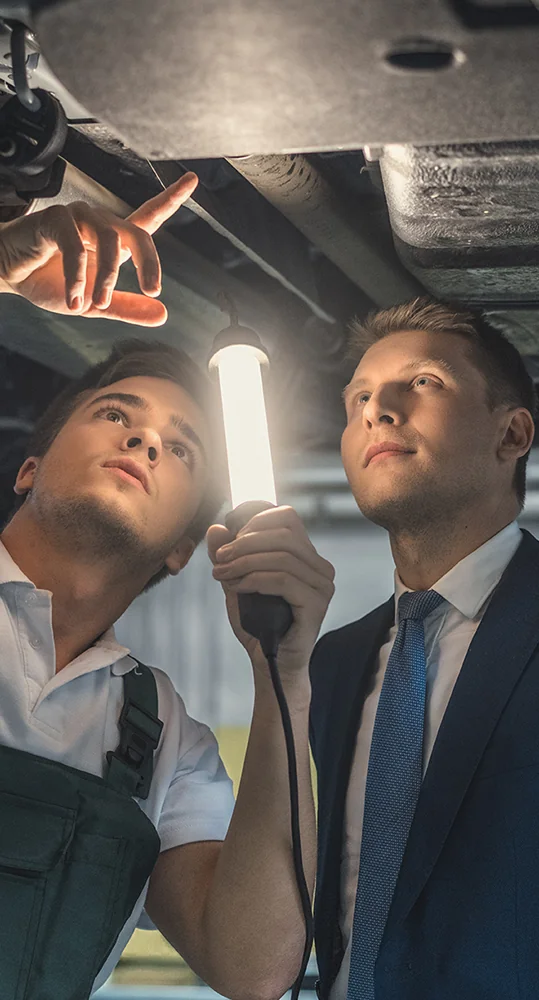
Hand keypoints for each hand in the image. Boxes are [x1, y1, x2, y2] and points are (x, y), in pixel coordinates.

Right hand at [0, 172, 197, 325]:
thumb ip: (127, 308)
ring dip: (107, 279)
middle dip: (149, 263)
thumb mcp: (94, 304)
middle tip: (153, 290)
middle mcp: (100, 223)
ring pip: (110, 242)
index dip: (171, 198)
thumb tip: (163, 315)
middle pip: (138, 234)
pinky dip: (78, 278)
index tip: (194, 180)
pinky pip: (76, 247)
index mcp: (113, 240)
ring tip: (97, 304)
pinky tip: (74, 299)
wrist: (12, 277)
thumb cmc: (51, 282)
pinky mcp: (56, 219)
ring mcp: (79, 217)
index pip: (148, 215)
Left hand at [207, 506, 334, 681]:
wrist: (270, 663)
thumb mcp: (236, 582)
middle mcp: (320, 567)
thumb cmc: (257, 623)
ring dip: (245, 562)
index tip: (228, 543)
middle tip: (220, 560)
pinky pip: (283, 580)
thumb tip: (215, 528)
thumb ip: (228, 556)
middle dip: (245, 542)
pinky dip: (255, 579)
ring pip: (282, 556)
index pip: (287, 517)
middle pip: (284, 533)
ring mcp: (322, 585)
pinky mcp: (316, 604)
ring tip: (222, 575)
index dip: (254, 522)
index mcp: (306, 556)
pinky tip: (237, 588)